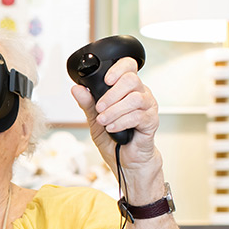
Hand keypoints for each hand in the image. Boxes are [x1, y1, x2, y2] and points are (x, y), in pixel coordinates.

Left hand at [70, 56, 160, 176]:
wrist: (126, 161)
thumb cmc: (114, 140)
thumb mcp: (95, 120)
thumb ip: (88, 104)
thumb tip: (76, 89)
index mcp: (127, 90)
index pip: (129, 66)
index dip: (118, 68)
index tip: (106, 80)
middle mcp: (141, 94)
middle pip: (132, 80)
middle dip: (111, 94)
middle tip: (100, 108)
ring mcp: (148, 107)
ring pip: (135, 98)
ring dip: (114, 110)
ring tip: (104, 121)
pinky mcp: (151, 121)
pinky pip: (138, 115)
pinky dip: (121, 121)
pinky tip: (112, 128)